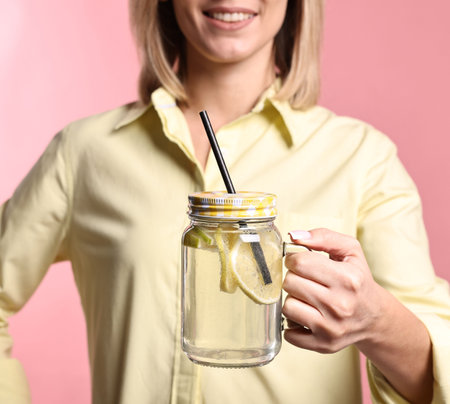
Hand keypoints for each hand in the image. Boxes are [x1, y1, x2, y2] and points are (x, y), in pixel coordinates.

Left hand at [282, 228, 383, 353]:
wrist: (373, 316)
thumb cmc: (357, 280)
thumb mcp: (350, 250)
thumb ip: (323, 236)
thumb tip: (294, 236)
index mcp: (347, 278)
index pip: (300, 262)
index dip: (294, 258)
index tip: (299, 262)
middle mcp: (340, 305)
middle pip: (290, 283)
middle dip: (293, 277)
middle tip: (304, 279)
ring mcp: (331, 327)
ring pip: (287, 306)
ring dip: (292, 299)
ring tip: (305, 297)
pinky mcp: (323, 344)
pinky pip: (289, 332)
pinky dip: (293, 323)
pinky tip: (306, 315)